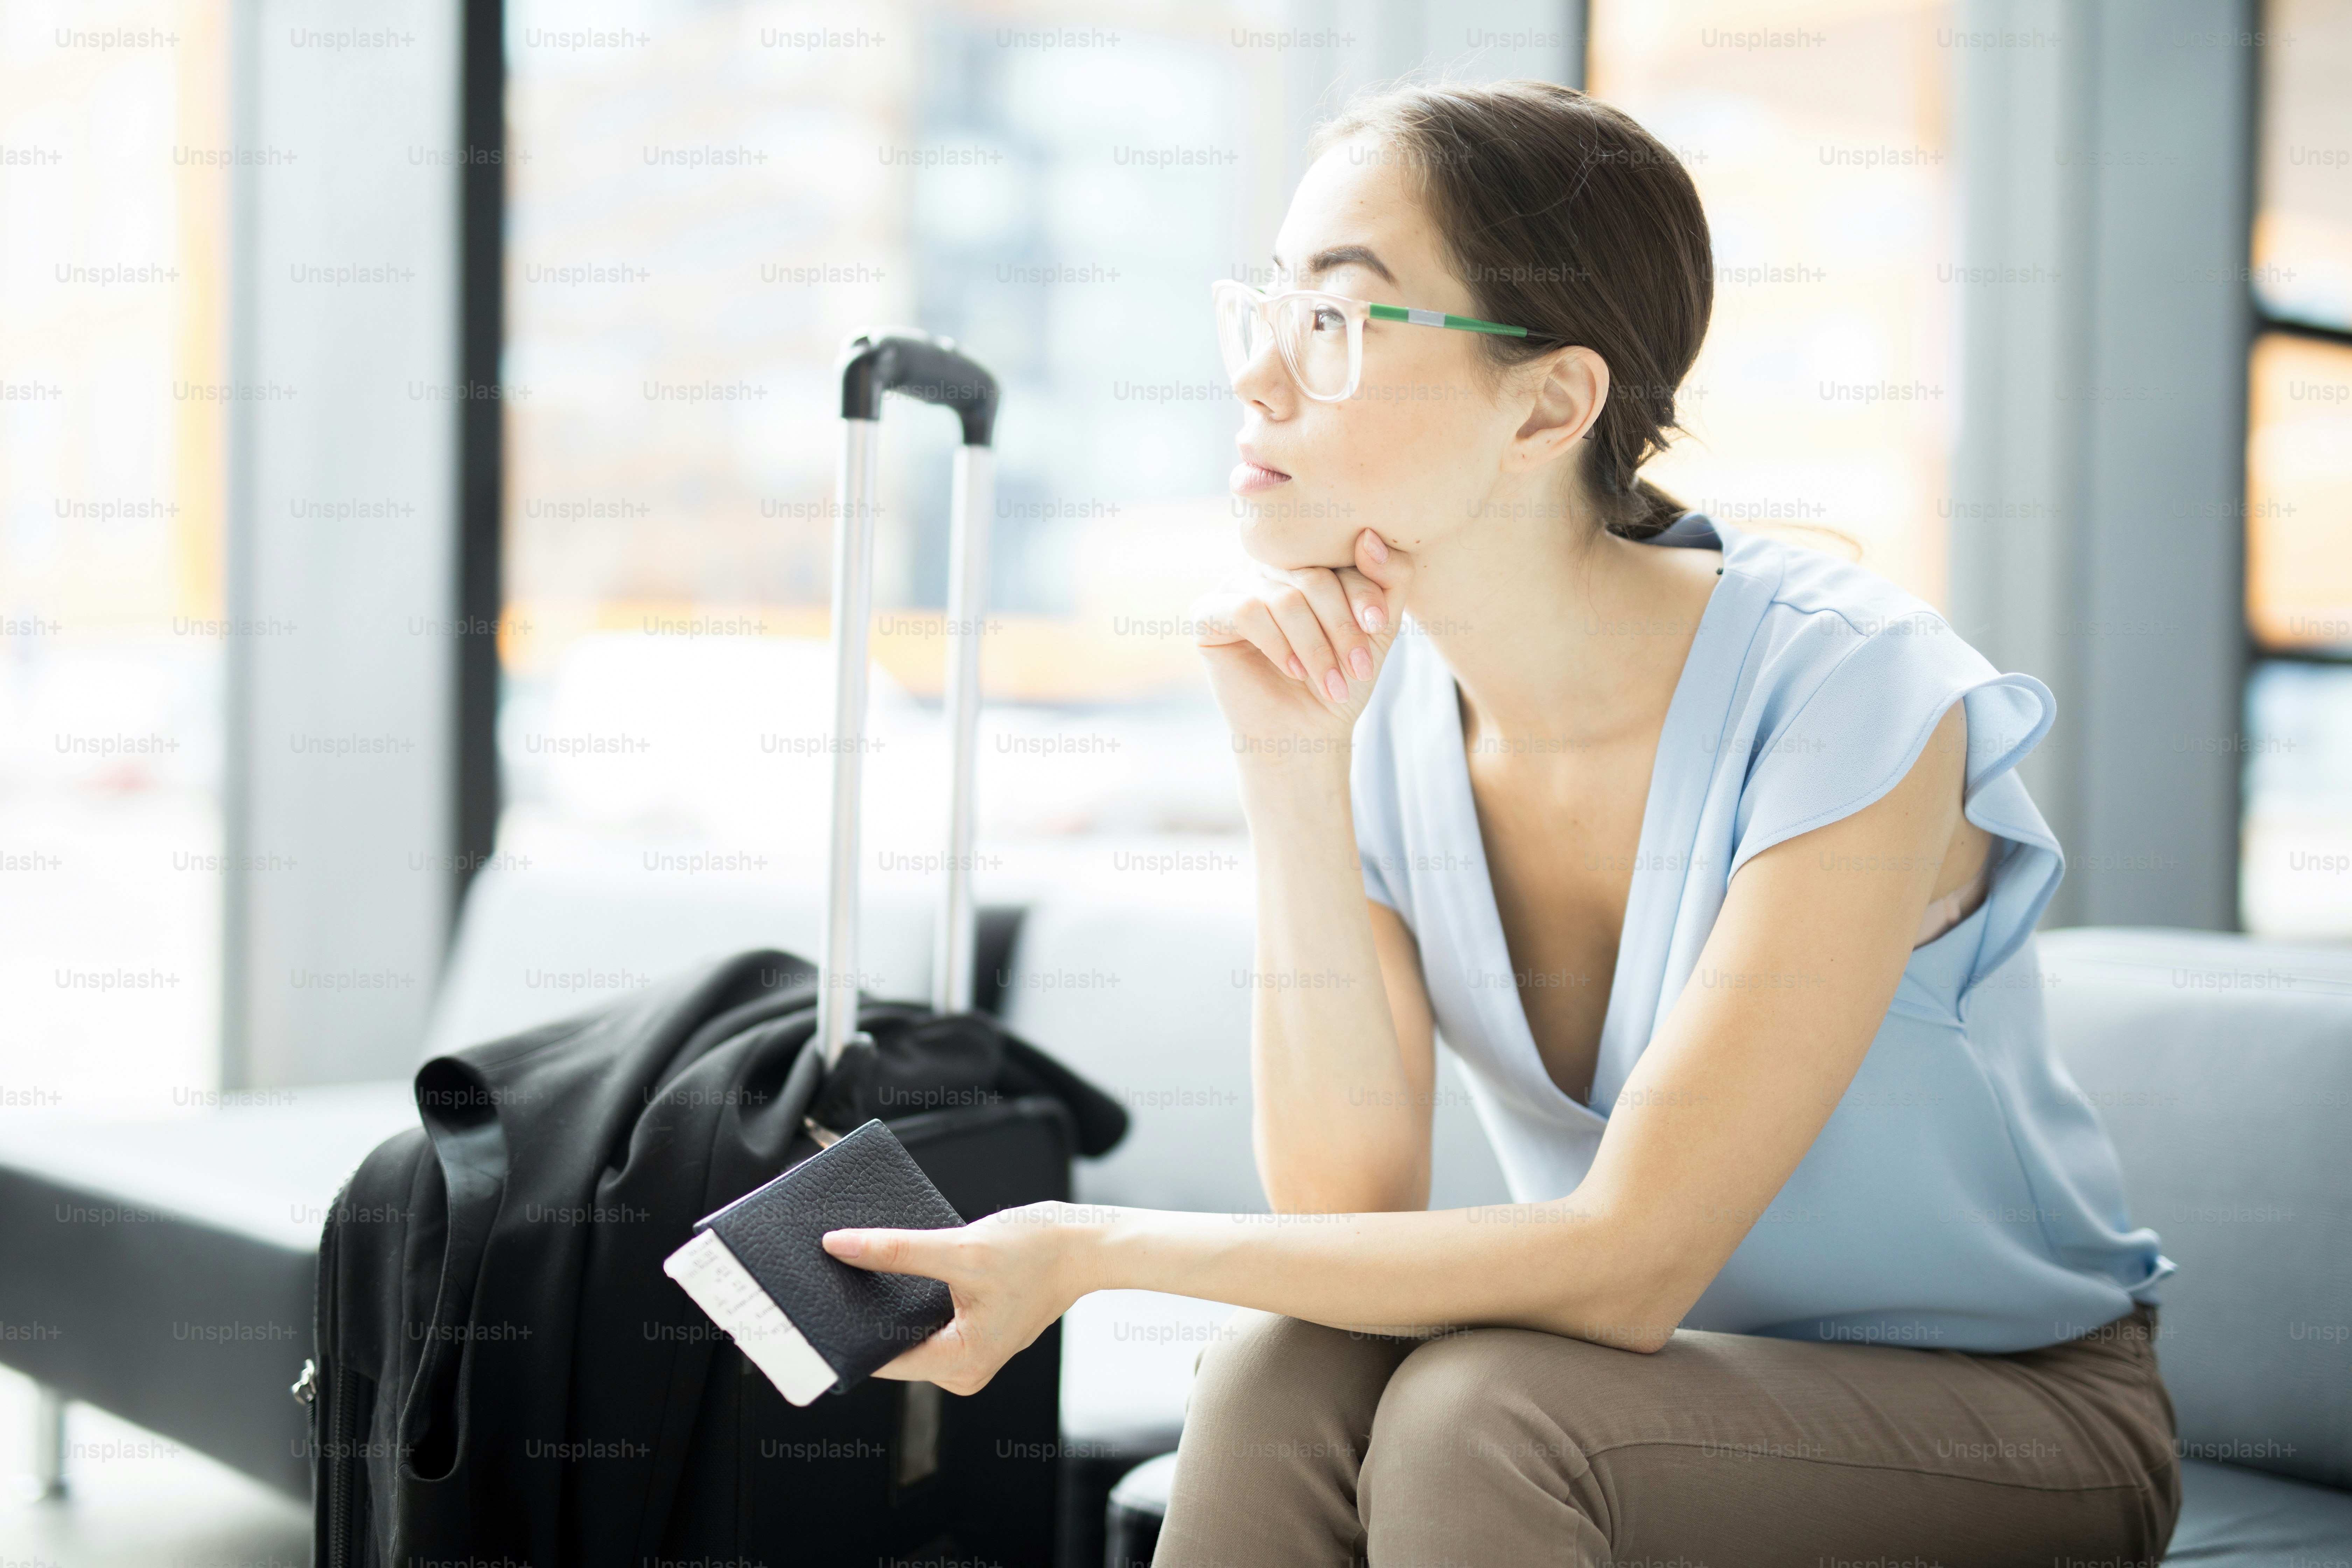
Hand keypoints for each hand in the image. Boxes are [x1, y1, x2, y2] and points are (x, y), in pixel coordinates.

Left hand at [821, 1202, 1101, 1395]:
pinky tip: (898, 1269)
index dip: (845, 1330)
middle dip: (865, 1313)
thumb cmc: (1037, 1251)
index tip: (814, 1303)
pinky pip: (927, 1323)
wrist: (1085, 1246)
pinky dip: (911, 1298)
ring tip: (861, 1266)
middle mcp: (962, 1371)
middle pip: (892, 1347)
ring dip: (887, 1302)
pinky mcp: (973, 1334)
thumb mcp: (960, 1249)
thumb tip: (839, 1247)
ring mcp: (969, 1355)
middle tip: (833, 1274)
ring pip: (907, 1334)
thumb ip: (897, 1251)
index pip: (880, 1358)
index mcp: (960, 1365)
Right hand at [1190, 529, 1408, 754]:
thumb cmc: (1341, 679)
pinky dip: (1276, 644)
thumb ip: (1387, 579)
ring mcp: (1234, 588)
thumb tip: (1369, 537)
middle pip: (1312, 577)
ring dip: (1314, 646)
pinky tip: (1293, 671)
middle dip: (1340, 627)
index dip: (1362, 590)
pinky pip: (1246, 611)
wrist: (1306, 734)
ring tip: (1330, 683)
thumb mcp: (1378, 630)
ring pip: (1283, 599)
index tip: (1378, 625)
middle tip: (1358, 668)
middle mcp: (1267, 568)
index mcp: (1306, 562)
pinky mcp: (1207, 614)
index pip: (1337, 556)